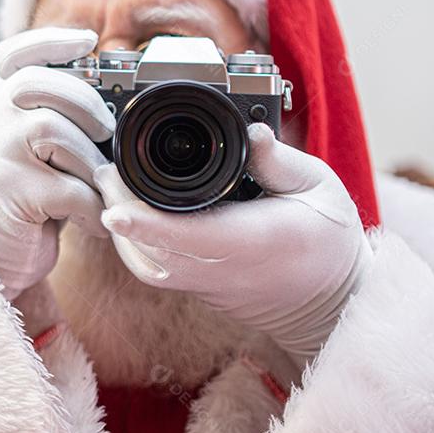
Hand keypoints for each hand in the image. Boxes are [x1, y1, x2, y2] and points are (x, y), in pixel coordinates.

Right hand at [0, 27, 114, 299]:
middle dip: (85, 103)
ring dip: (90, 164)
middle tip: (104, 132)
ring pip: (56, 132)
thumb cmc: (22, 199)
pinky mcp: (7, 192)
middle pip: (38, 84)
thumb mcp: (26, 149)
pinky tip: (89, 220)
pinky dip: (91, 207)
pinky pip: (69, 188)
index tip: (87, 40)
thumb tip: (115, 100)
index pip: (11, 56)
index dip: (49, 40)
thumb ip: (50, 118)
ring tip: (93, 189)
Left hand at [94, 123, 370, 364]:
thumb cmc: (328, 240)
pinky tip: (124, 214)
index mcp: (252, 242)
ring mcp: (204, 284)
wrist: (330, 302)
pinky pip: (151, 271)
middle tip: (104, 169)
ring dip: (120, 227)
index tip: (114, 208)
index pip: (189, 236)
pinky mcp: (195, 289)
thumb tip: (252, 130)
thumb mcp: (320, 189)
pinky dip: (131, 244)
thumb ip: (281, 161)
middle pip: (153, 248)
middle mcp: (221, 269)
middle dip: (120, 209)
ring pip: (145, 263)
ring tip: (109, 185)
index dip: (147, 223)